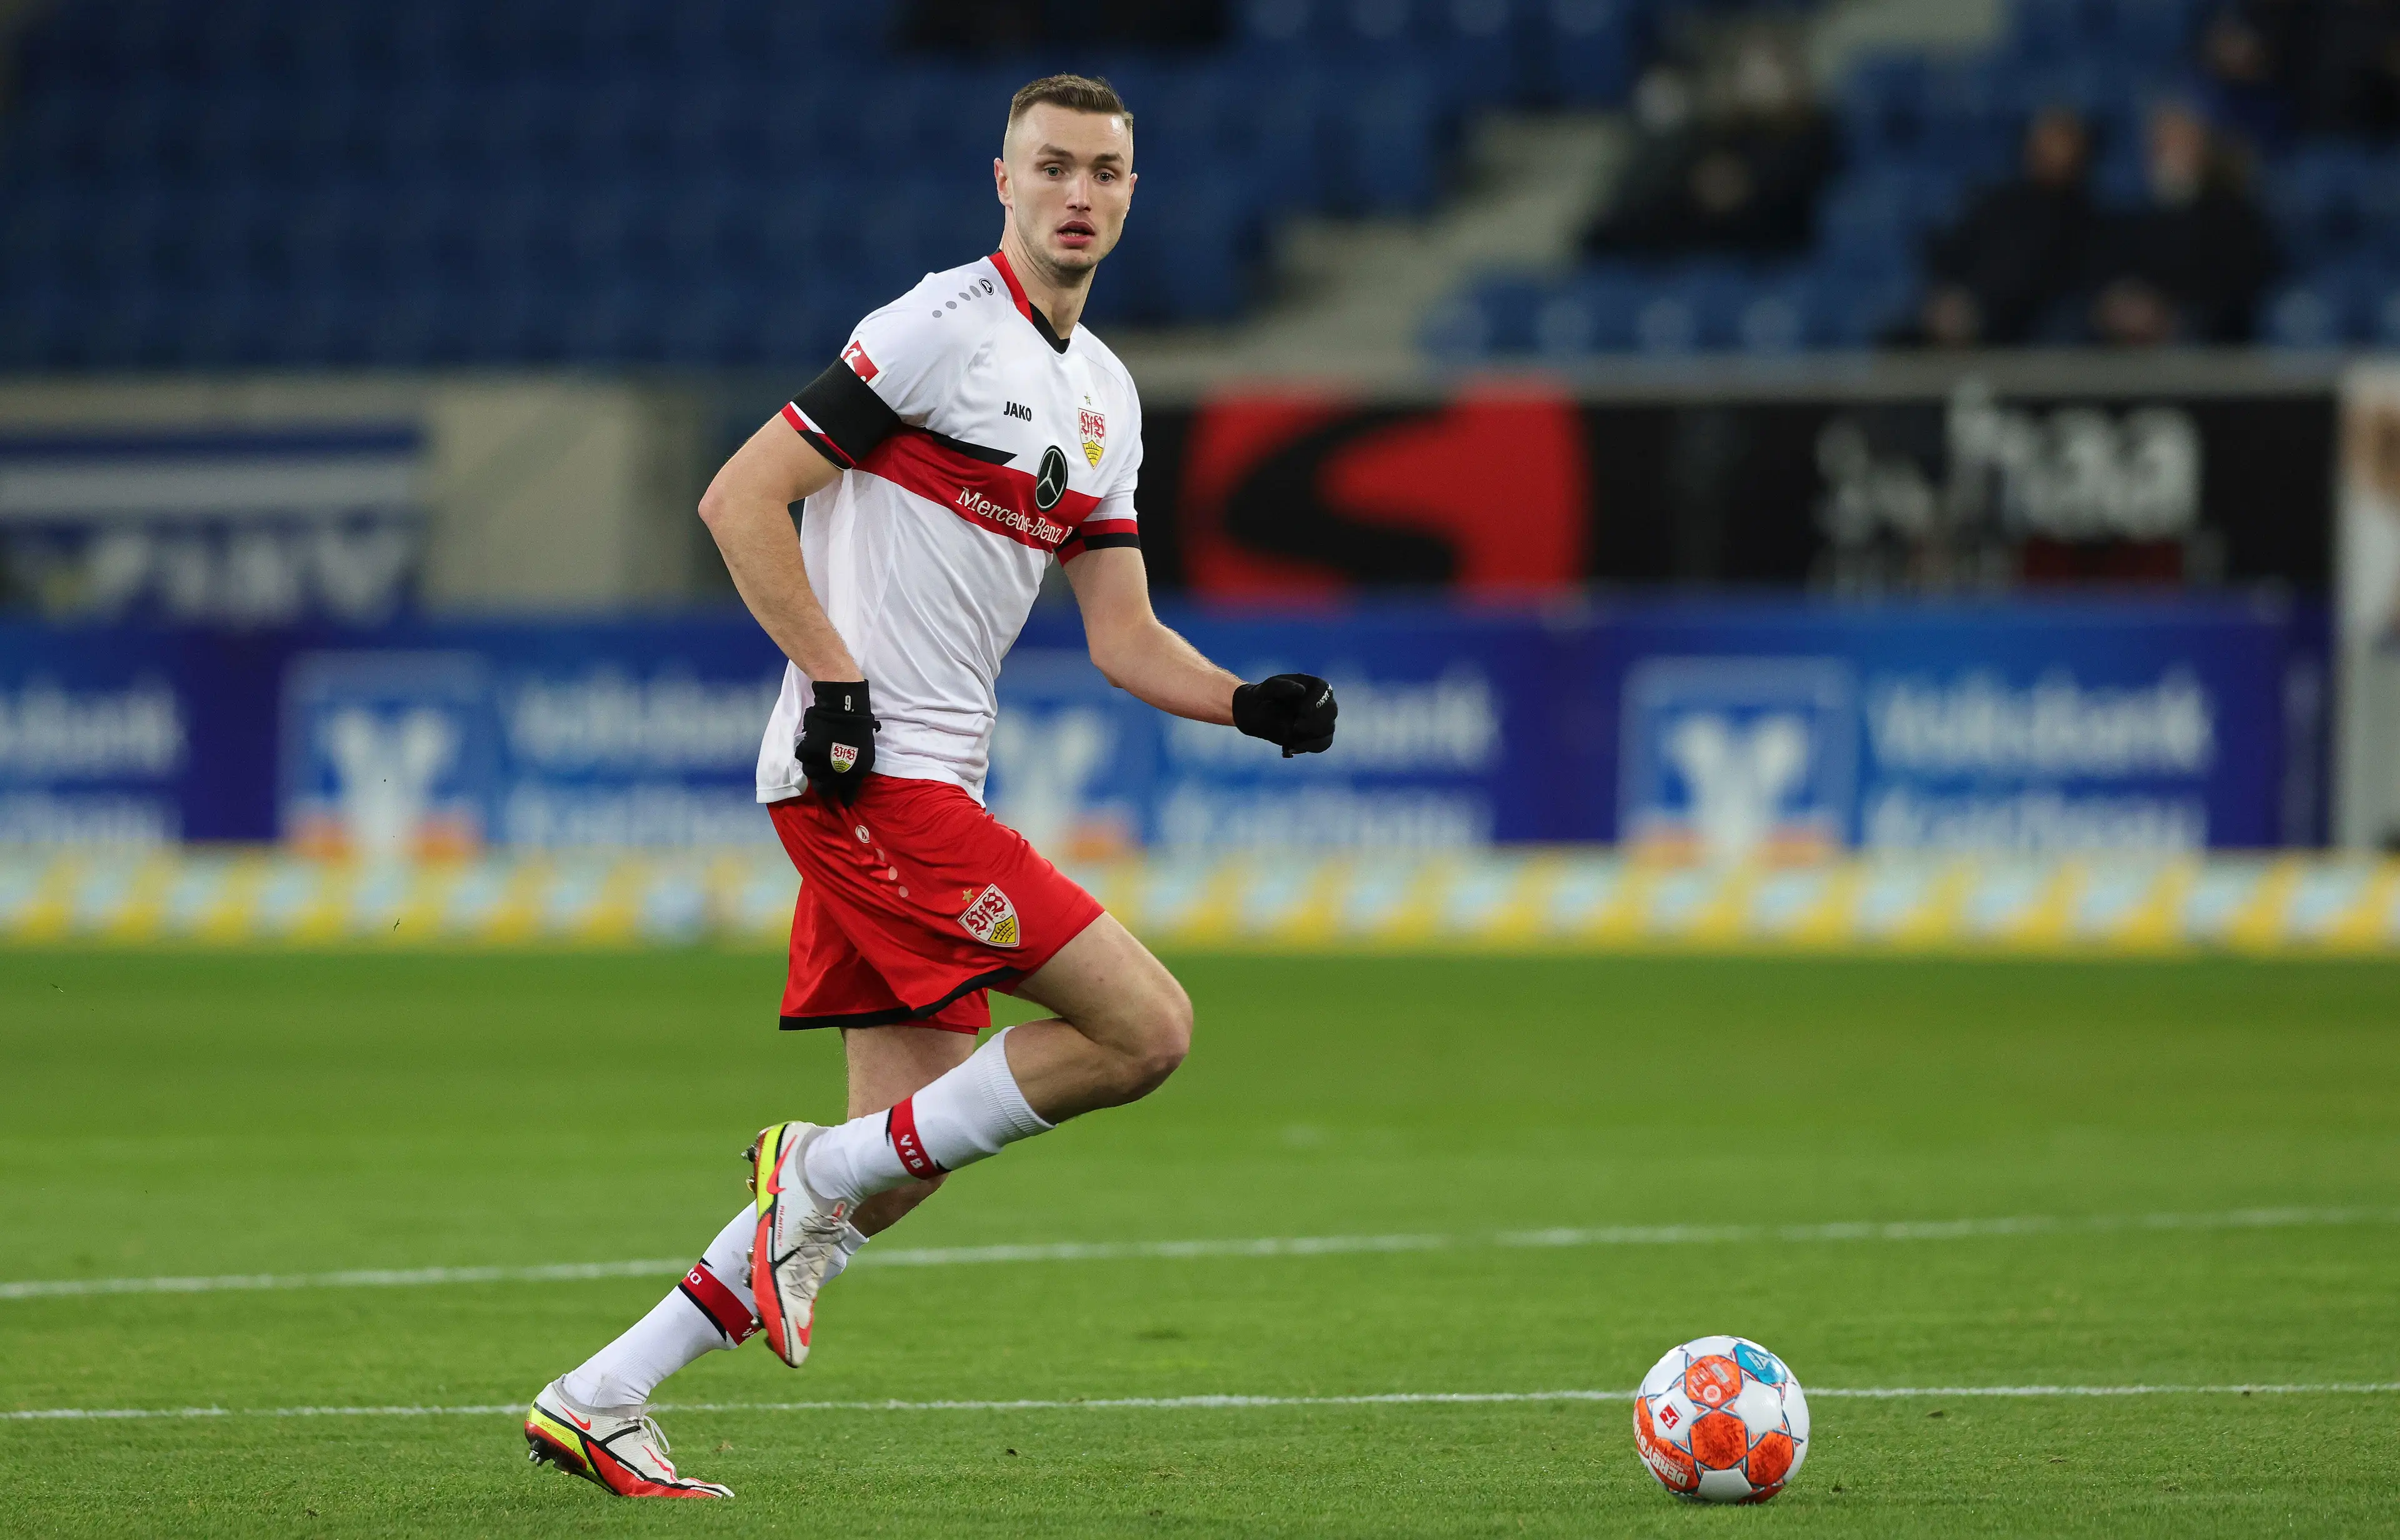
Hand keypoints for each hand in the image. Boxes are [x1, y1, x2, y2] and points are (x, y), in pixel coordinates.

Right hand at [797, 679, 877, 803]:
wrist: (844, 707)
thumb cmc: (858, 728)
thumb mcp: (866, 753)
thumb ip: (857, 771)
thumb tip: (849, 785)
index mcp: (856, 772)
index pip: (847, 795)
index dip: (843, 797)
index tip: (840, 798)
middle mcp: (838, 772)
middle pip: (824, 790)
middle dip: (824, 786)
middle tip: (824, 777)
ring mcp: (822, 762)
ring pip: (811, 774)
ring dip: (813, 768)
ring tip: (818, 758)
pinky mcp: (808, 751)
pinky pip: (802, 758)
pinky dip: (806, 753)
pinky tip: (812, 745)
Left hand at [1232, 674, 1337, 756]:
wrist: (1256, 712)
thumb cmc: (1265, 695)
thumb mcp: (1269, 688)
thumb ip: (1282, 686)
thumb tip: (1301, 690)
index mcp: (1314, 685)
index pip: (1325, 691)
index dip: (1317, 702)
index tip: (1301, 712)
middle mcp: (1322, 702)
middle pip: (1331, 711)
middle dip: (1316, 721)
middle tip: (1296, 726)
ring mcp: (1320, 720)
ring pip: (1328, 730)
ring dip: (1312, 735)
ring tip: (1293, 735)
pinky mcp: (1314, 736)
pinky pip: (1321, 744)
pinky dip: (1309, 746)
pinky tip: (1292, 746)